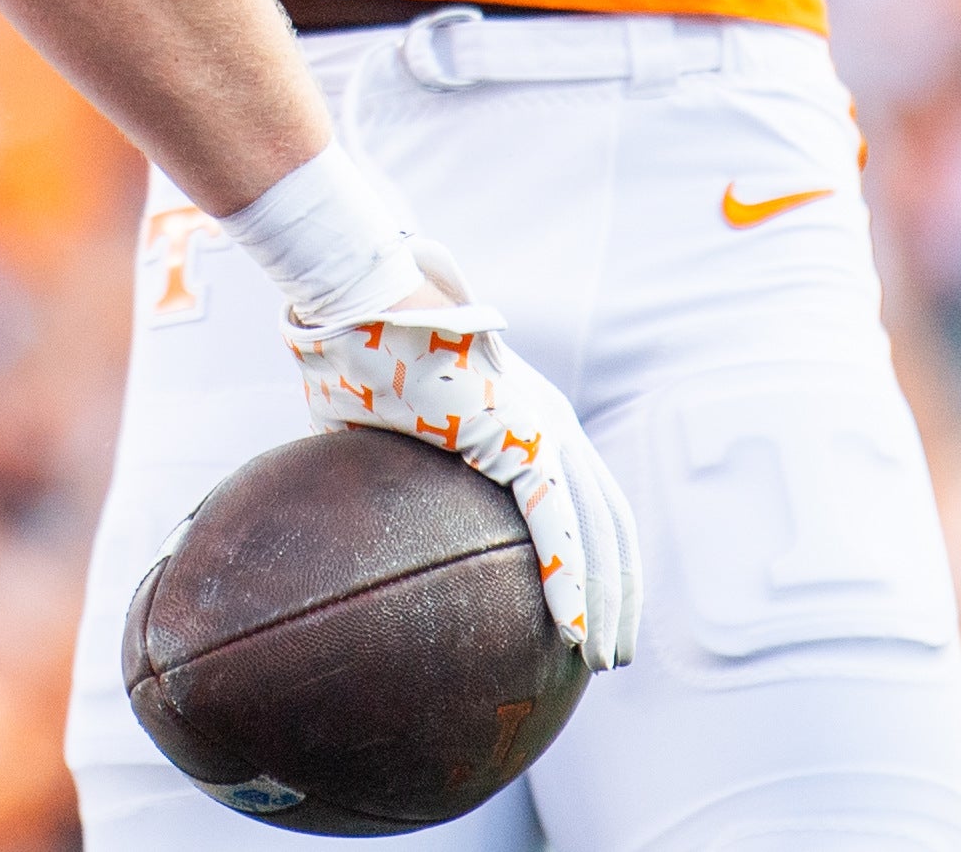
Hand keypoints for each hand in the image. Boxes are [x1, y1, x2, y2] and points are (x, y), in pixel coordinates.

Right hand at [284, 234, 642, 670]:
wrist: (364, 301)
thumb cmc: (360, 355)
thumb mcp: (384, 428)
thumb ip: (384, 474)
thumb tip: (344, 525)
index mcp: (528, 415)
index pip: (585, 498)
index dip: (596, 556)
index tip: (591, 611)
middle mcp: (550, 421)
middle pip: (608, 522)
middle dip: (617, 592)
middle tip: (612, 654)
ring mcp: (543, 427)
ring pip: (596, 533)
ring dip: (606, 603)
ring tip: (602, 659)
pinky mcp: (522, 439)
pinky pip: (559, 527)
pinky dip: (573, 584)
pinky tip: (575, 632)